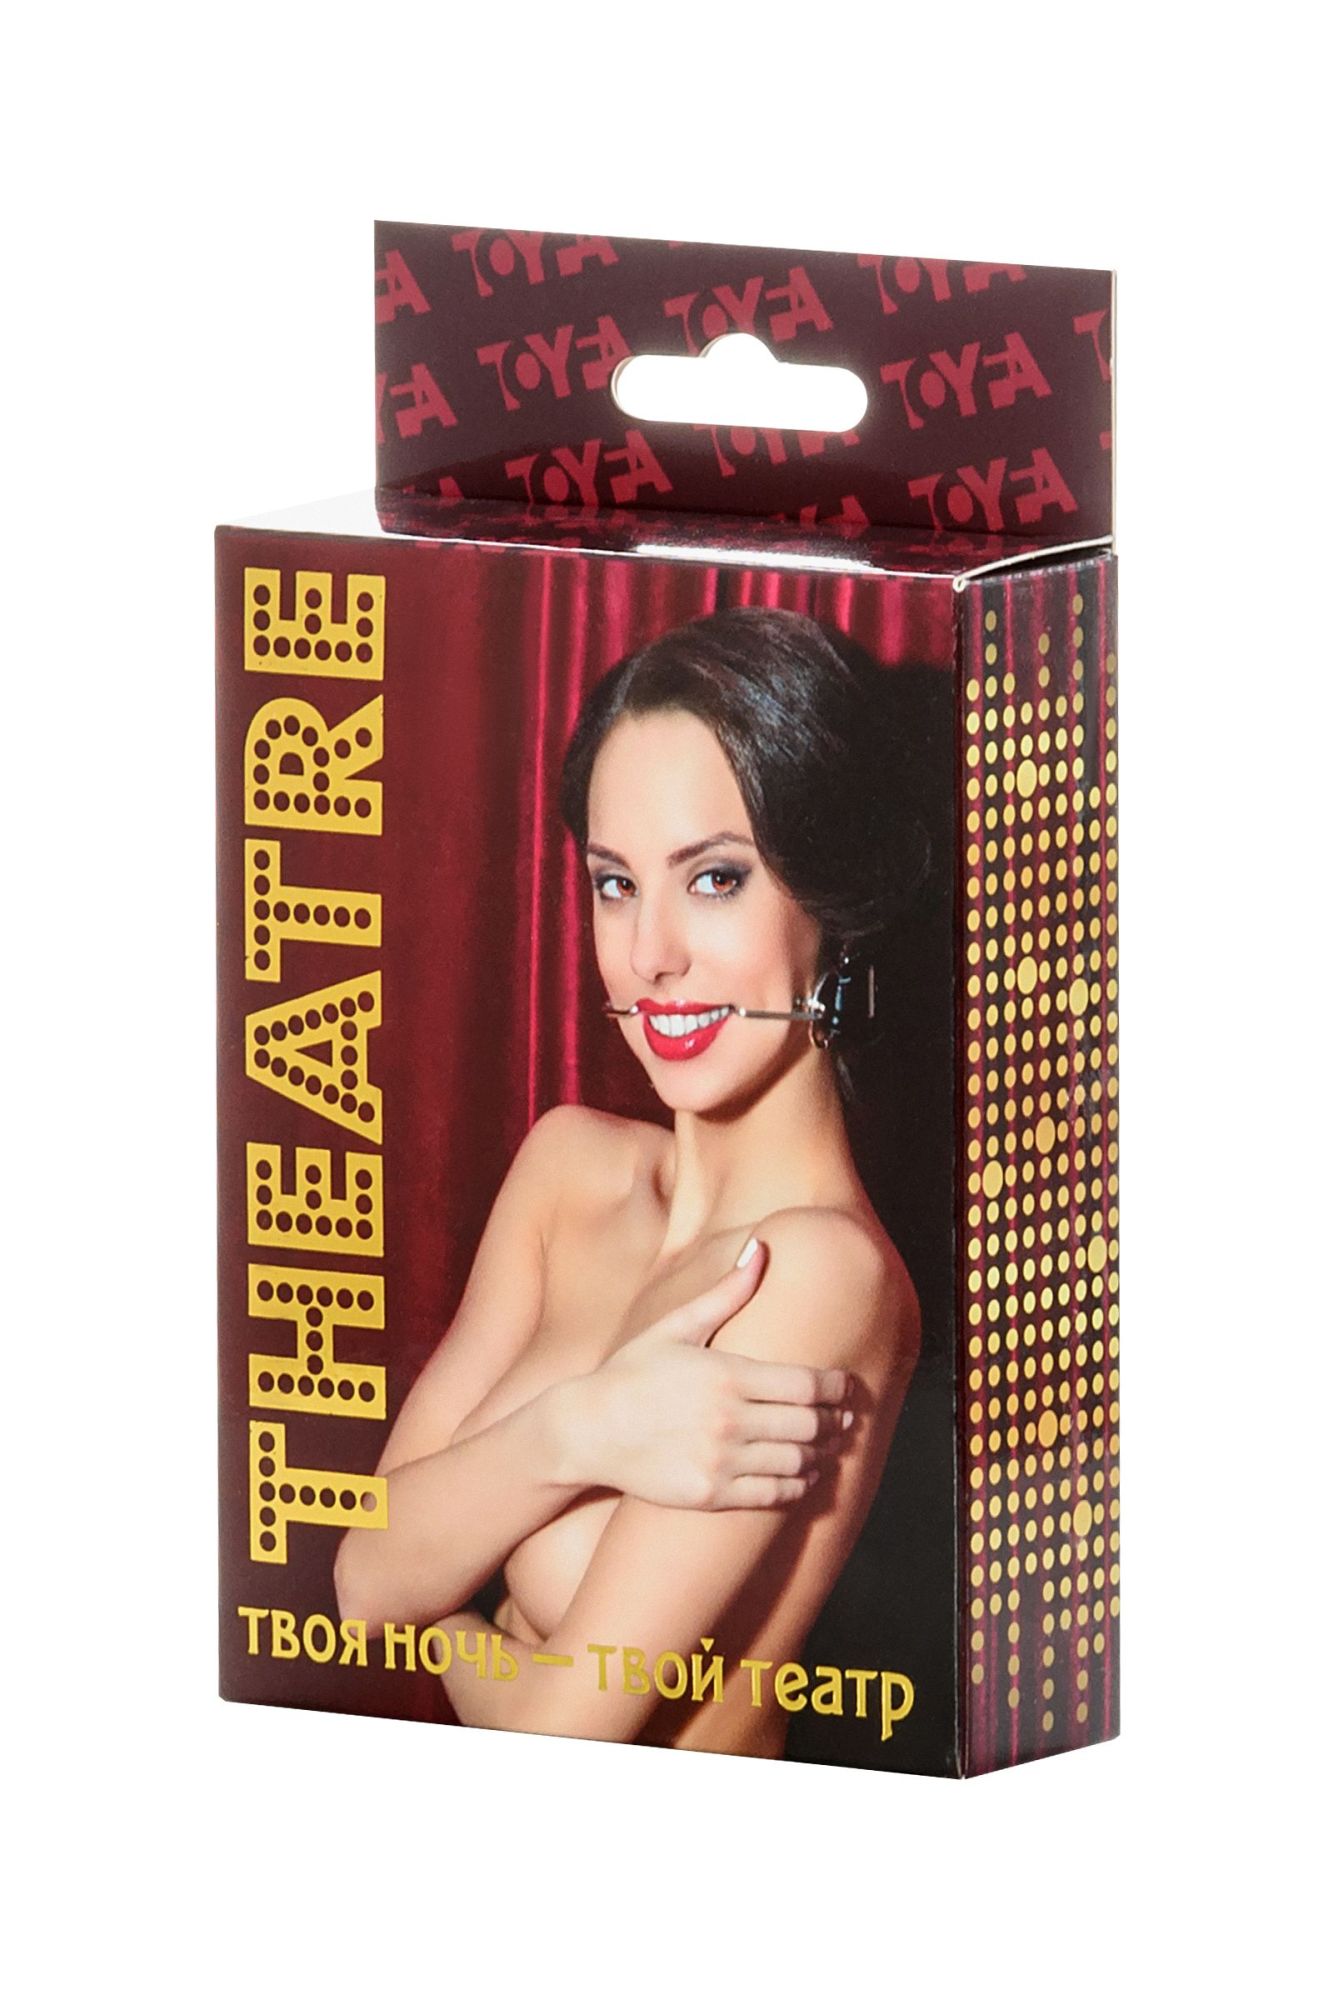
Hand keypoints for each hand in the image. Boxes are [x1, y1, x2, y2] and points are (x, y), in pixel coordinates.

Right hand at [566, 1237, 854, 1509]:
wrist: (587, 1429)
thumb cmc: (633, 1372)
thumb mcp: (675, 1327)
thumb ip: (725, 1293)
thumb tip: (762, 1248)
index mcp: (726, 1374)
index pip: (806, 1385)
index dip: (837, 1389)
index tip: (848, 1389)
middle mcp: (728, 1419)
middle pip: (809, 1425)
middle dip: (836, 1423)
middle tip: (847, 1421)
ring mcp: (719, 1460)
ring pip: (796, 1461)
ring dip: (821, 1455)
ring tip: (830, 1448)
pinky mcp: (710, 1494)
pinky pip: (772, 1494)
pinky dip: (797, 1485)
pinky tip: (802, 1475)